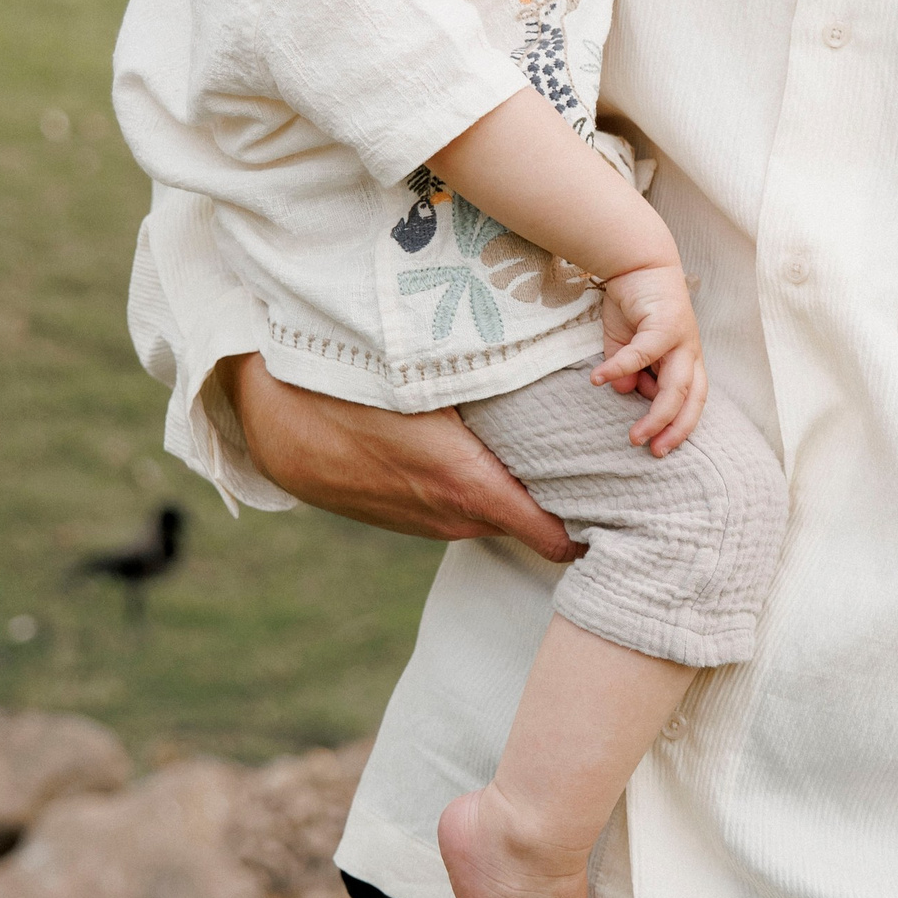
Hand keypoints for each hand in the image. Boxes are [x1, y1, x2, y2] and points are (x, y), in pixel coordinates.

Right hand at [223, 355, 577, 559]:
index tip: (627, 504)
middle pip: (529, 519)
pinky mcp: (400, 520)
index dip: (594, 526)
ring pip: (491, 512)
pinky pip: (453, 508)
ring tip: (543, 446)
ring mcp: (423, 525)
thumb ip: (496, 376)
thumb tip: (559, 359)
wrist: (270, 419)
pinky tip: (476, 449)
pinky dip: (473, 488)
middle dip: (562, 496)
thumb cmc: (355, 385)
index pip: (555, 537)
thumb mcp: (430, 375)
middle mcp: (452, 519)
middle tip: (592, 456)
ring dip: (514, 488)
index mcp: (470, 488)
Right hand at [591, 265, 706, 455]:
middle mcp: (690, 352)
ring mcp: (682, 338)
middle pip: (693, 399)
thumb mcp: (626, 343)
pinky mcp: (666, 323)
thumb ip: (626, 368)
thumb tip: (621, 391)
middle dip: (677, 429)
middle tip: (655, 452)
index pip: (691, 400)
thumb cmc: (635, 303)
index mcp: (685, 359)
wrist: (637, 260)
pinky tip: (600, 380)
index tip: (659, 448)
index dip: (679, 426)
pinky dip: (622, 368)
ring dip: (657, 414)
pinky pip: (644, 354)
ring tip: (634, 434)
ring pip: (677, 386)